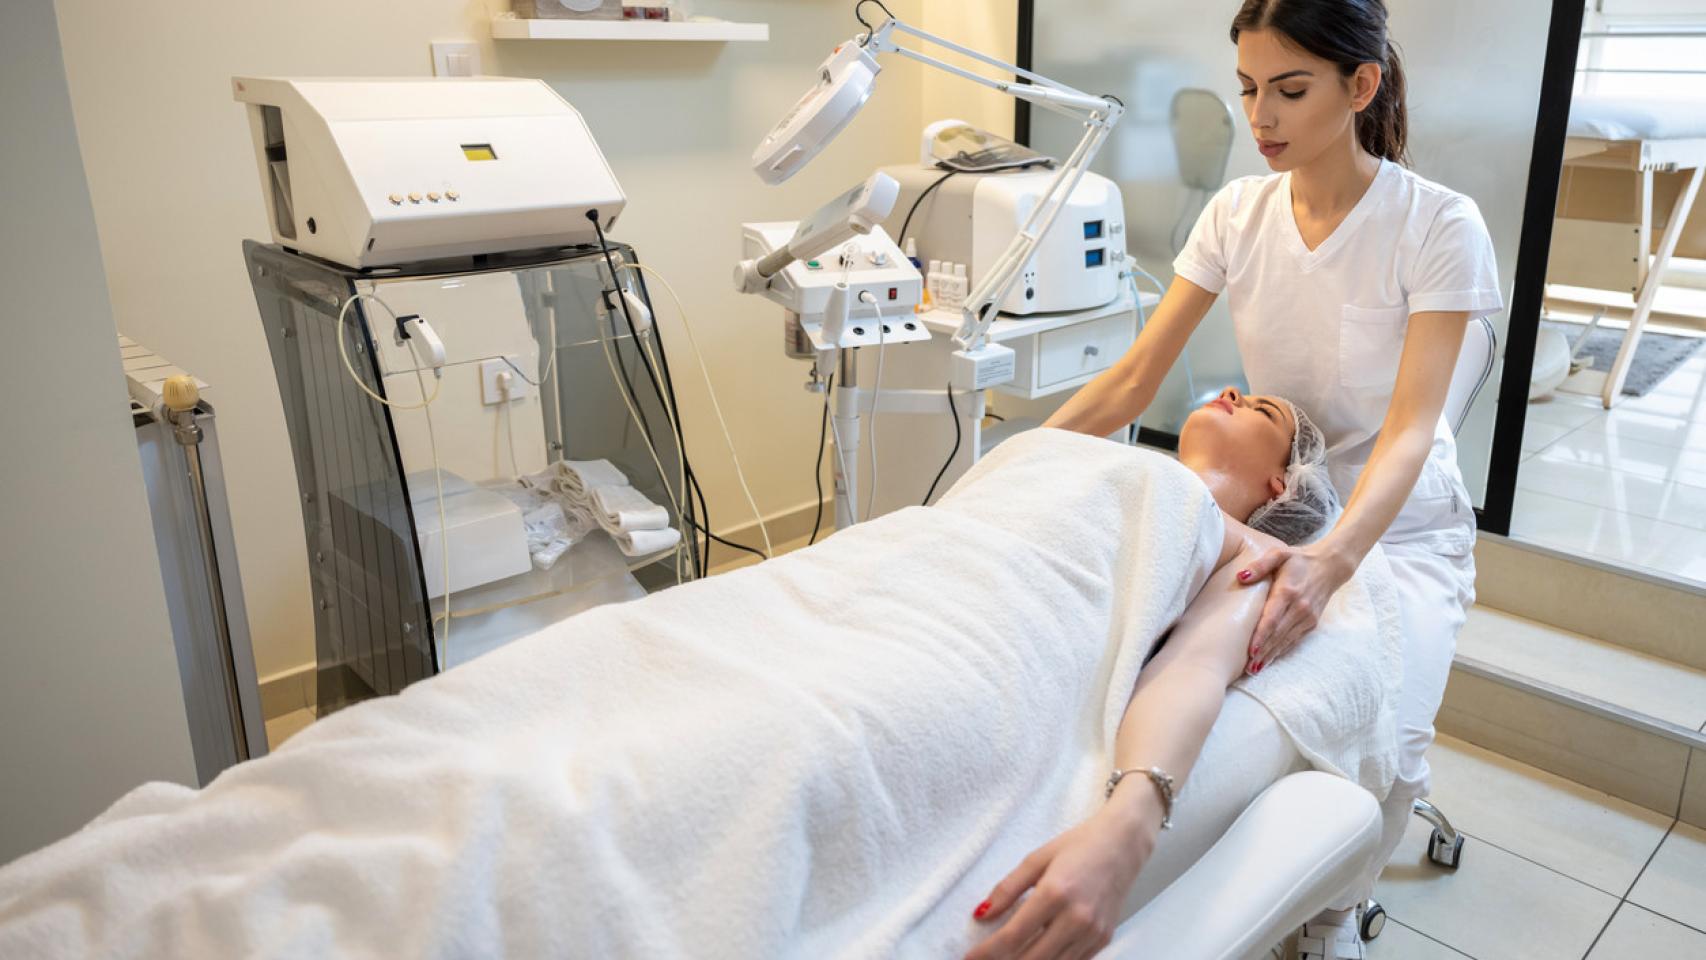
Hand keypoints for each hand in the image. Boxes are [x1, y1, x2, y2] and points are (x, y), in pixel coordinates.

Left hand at [965, 795, 1160, 959]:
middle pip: (1031, 959)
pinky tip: (1037, 956)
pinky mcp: (1103, 939)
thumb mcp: (1037, 858)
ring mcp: (1092, 932)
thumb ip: (1007, 888)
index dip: (987, 953)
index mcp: (1055, 893)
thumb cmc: (1081, 845)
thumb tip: (982, 913)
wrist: (1123, 844)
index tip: (970, 958)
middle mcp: (1076, 917)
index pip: (1013, 936)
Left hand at [1236, 543, 1354, 672]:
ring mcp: (1307, 617)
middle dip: (1262, 652)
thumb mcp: (1279, 554)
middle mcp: (1299, 607)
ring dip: (1270, 655)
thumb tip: (1241, 577)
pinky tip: (1270, 659)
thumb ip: (1260, 565)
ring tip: (1255, 669)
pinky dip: (1281, 651)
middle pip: (1278, 634)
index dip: (1261, 636)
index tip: (1250, 650)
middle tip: (1247, 668)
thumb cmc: (1299, 560)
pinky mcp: (1312, 623)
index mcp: (1288, 591)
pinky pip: (1294, 640)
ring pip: (1286, 640)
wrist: (1330, 566)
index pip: (1272, 618)